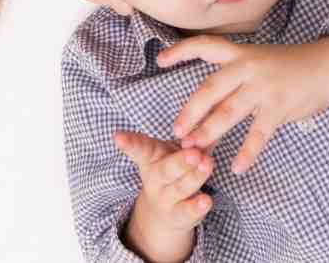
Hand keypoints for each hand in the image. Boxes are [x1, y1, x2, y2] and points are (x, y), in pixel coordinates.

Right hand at [113, 130, 212, 260]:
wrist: (163, 212)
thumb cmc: (172, 168)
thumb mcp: (176, 150)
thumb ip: (193, 136)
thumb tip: (211, 112)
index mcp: (150, 157)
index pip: (139, 148)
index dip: (128, 142)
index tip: (117, 137)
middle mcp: (155, 179)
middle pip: (166, 170)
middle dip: (180, 162)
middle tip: (193, 153)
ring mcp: (165, 199)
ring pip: (180, 188)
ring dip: (194, 177)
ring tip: (207, 166)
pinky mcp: (179, 216)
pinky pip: (188, 212)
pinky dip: (197, 207)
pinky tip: (206, 201)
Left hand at [158, 33, 328, 173]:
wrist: (326, 66)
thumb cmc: (289, 67)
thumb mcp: (259, 61)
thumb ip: (235, 77)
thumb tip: (209, 100)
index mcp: (240, 54)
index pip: (204, 46)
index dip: (181, 51)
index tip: (160, 60)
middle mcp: (247, 67)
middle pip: (210, 87)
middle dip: (191, 111)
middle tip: (176, 131)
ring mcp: (263, 87)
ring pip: (229, 111)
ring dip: (210, 131)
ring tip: (196, 150)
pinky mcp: (279, 106)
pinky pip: (259, 133)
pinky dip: (248, 152)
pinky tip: (237, 167)